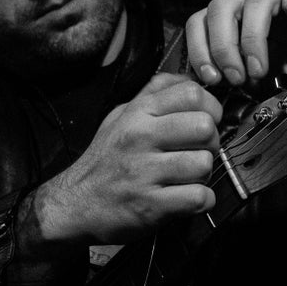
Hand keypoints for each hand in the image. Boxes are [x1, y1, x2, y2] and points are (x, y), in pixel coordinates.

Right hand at [36, 72, 222, 244]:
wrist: (75, 204)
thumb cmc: (104, 162)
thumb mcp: (120, 116)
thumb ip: (153, 96)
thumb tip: (187, 80)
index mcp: (138, 114)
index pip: (191, 93)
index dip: (210, 108)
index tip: (207, 121)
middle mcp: (141, 138)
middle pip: (204, 128)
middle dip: (211, 143)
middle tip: (199, 152)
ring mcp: (145, 172)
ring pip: (204, 164)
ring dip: (204, 175)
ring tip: (189, 178)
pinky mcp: (151, 205)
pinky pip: (198, 197)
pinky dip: (201, 201)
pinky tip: (188, 197)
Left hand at [184, 0, 286, 85]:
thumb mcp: (260, 79)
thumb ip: (235, 79)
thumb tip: (212, 91)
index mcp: (233, 16)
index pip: (199, 21)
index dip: (199, 49)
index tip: (211, 80)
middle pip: (220, 7)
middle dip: (223, 47)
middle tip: (235, 79)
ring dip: (252, 39)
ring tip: (259, 70)